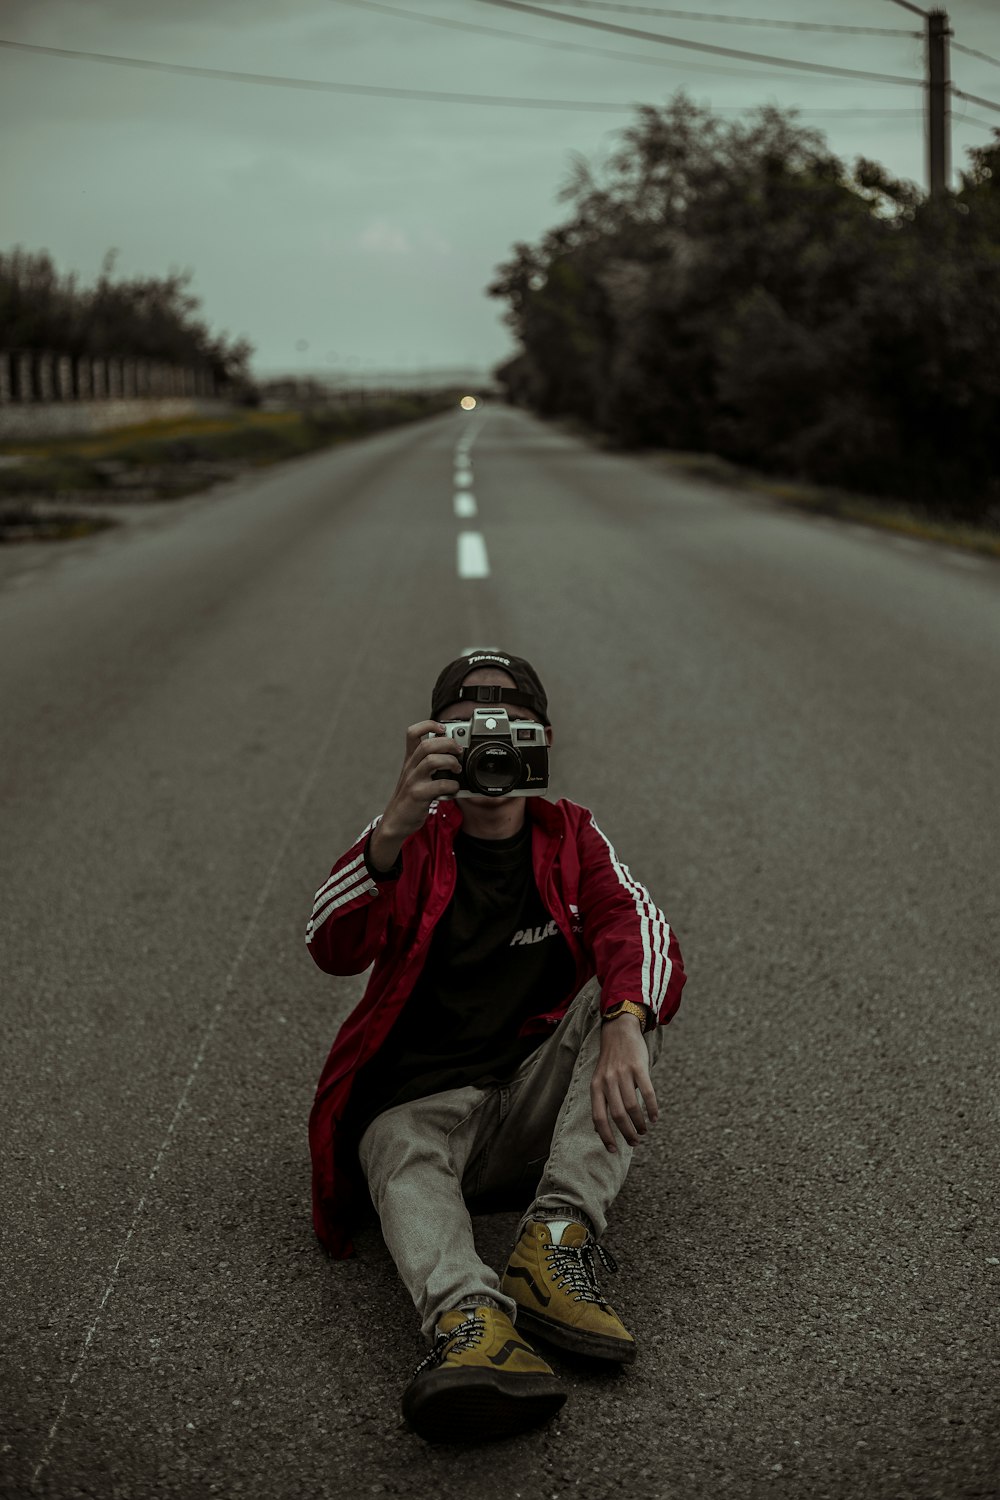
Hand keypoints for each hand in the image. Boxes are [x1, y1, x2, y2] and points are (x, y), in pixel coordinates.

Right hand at [368, 720, 461, 871]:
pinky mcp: (418, 795)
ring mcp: (413, 781)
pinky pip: (438, 785)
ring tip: (457, 769)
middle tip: (458, 751)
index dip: (428, 725)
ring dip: (450, 762)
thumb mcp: (417, 776)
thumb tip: (456, 753)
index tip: (443, 728)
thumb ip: (431, 764)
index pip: (412, 733)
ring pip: (431, 760)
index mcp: (411, 759)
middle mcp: (410, 767)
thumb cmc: (412, 798)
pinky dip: (452, 786)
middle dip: (447, 744)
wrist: (397, 821)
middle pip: (427, 744)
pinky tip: (454, 790)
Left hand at [590, 1014, 658, 1152]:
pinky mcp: (638, 1067)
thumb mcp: (598, 1079)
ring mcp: (623, 1074)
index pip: (598, 1118)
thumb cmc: (609, 1060)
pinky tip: (655, 1118)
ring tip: (644, 1131)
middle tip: (635, 1142)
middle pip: (618, 1116)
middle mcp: (608, 1081)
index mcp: (596, 1086)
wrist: (619, 1030)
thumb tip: (598, 1130)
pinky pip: (647, 1093)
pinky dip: (652, 1109)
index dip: (605, 1137)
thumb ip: (600, 1101)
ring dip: (640, 1123)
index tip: (613, 1151)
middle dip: (627, 1134)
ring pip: (633, 1107)